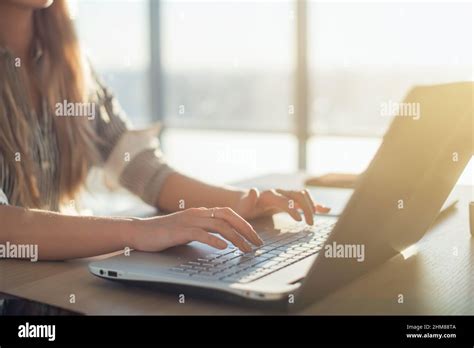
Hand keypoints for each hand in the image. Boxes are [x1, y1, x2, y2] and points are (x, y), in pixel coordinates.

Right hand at [129, 207, 262, 252]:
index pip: (229, 213)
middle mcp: (198, 213)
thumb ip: (204, 230)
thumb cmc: (164, 233)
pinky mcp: (180, 231)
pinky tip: (224, 248)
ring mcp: (189, 221)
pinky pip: (201, 234)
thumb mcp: (188, 229)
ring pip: (219, 226)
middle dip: (246, 229)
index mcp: (201, 212)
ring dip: (236, 238)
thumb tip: (223, 240)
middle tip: (257, 243)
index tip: (255, 237)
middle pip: (229, 216)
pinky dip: (214, 240)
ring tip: (246, 249)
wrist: (140, 231)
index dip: (244, 224)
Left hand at [235, 188, 329, 224]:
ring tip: (314, 220)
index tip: (300, 220)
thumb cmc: (244, 207)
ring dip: (312, 206)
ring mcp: (285, 195)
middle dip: (306, 208)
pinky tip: (326, 210)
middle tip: (310, 224)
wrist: (244, 201)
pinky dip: (315, 204)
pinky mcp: (289, 200)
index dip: (293, 208)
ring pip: (303, 196)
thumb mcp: (243, 206)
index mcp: (269, 195)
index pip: (285, 200)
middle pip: (298, 195)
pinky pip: (304, 200)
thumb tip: (254, 190)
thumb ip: (249, 200)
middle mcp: (279, 192)